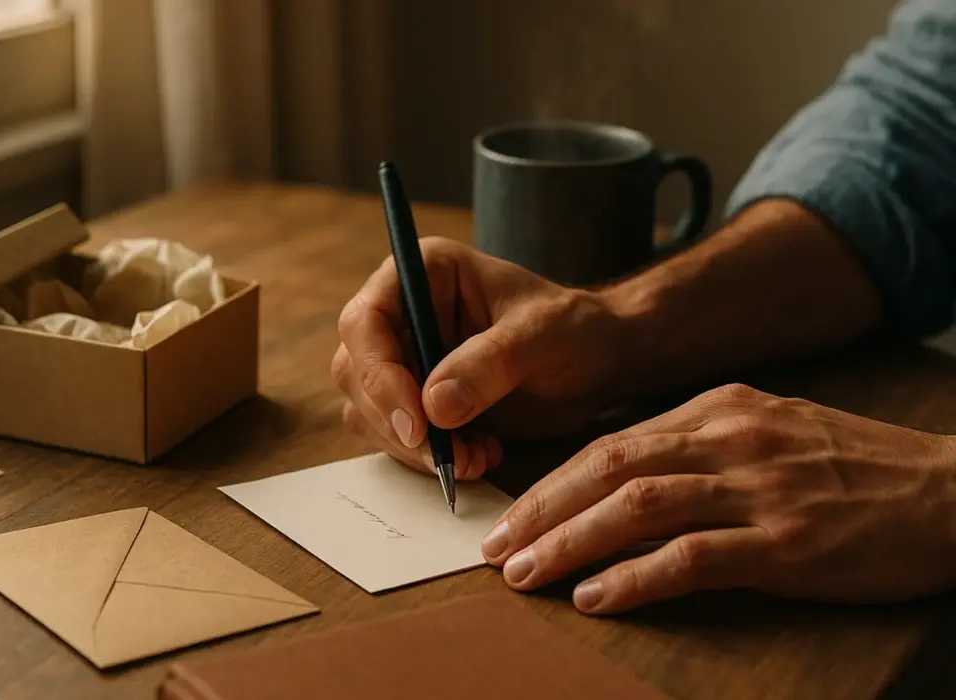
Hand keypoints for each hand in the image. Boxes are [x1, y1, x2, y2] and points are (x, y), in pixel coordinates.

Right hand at [332, 237, 630, 479]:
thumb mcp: (542, 336)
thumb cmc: (574, 329)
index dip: (379, 374)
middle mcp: (401, 312)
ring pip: (367, 411)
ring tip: (477, 456)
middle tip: (446, 456)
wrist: (597, 362)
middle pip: (356, 371)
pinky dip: (429, 458)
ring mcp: (403, 358)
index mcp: (423, 272)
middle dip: (396, 422)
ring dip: (414, 447)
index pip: (365, 321)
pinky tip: (479, 456)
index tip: (416, 424)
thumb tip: (433, 405)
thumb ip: (489, 363)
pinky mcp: (413, 400)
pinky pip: (394, 438)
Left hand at [482, 383, 955, 613]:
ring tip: (525, 573)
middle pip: (609, 467)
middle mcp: (730, 439)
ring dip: (571, 542)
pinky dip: (636, 578)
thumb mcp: (769, 429)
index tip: (509, 515)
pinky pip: (693, 557)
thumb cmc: (853, 467)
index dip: (552, 482)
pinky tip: (595, 597)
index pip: (611, 442)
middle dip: (541, 509)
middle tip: (494, 546)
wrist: (952, 492)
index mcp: (719, 409)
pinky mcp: (788, 542)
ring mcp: (759, 488)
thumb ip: (697, 444)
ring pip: (638, 507)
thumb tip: (619, 475)